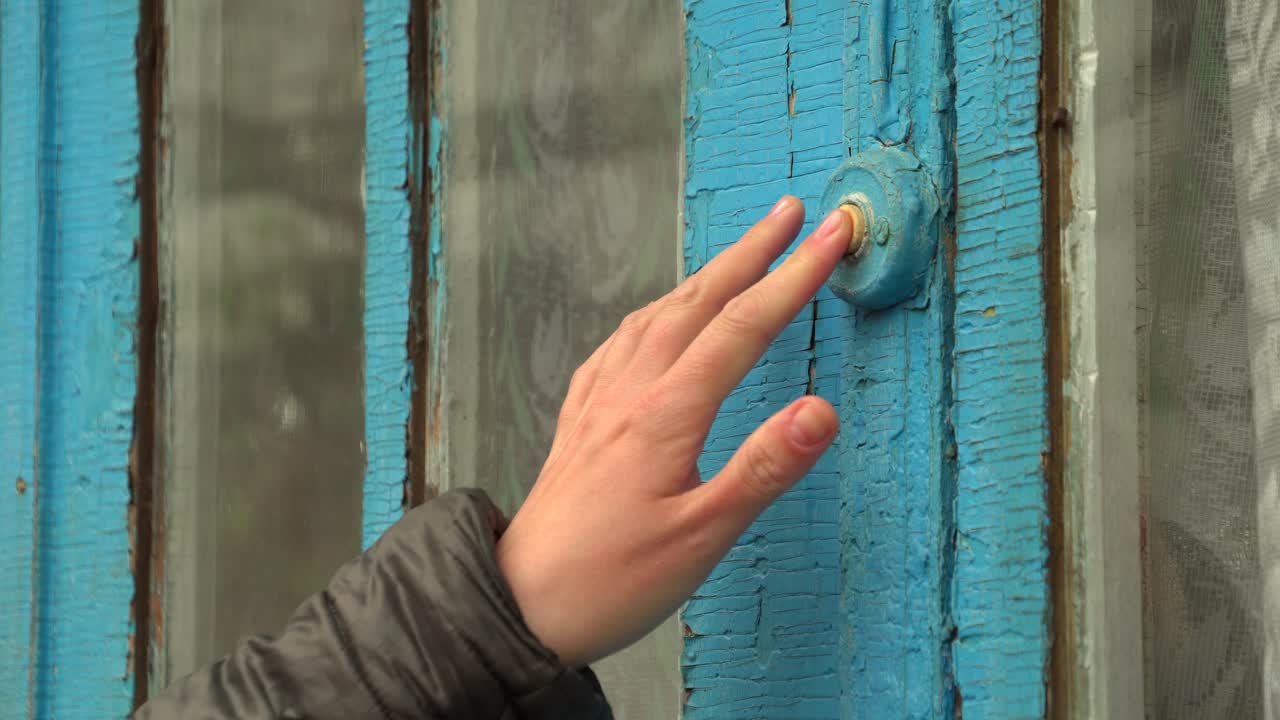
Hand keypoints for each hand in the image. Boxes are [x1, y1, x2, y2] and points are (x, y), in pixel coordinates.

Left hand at [496, 197, 850, 667]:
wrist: (519, 604)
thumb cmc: (611, 581)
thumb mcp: (701, 537)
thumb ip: (763, 469)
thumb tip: (822, 409)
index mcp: (664, 415)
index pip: (743, 328)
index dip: (794, 278)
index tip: (833, 235)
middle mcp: (628, 393)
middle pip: (698, 303)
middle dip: (750, 252)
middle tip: (792, 213)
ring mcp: (598, 403)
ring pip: (656, 316)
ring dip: (703, 277)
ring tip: (737, 254)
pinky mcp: (579, 423)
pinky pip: (618, 345)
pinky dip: (651, 314)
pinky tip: (654, 320)